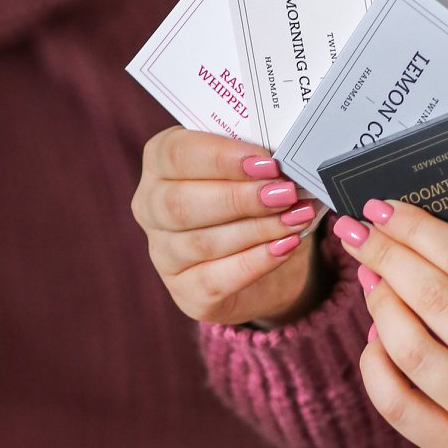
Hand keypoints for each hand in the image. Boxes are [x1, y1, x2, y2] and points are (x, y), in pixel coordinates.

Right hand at [132, 128, 325, 326]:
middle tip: (284, 193)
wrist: (269, 260)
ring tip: (296, 218)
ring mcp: (164, 255)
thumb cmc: (256, 199)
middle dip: (239, 198)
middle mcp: (151, 208)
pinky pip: (215, 280)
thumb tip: (290, 158)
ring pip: (202, 243)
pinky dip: (256, 262)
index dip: (221, 158)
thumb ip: (261, 160)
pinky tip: (285, 247)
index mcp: (160, 163)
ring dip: (257, 229)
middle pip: (181, 203)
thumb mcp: (256, 170)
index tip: (267, 163)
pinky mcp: (186, 293)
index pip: (176, 154)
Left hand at [333, 199, 447, 447]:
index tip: (383, 208)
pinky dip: (376, 364)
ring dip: (380, 304)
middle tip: (357, 231)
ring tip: (370, 278)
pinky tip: (376, 337)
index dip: (418, 229)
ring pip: (410, 350)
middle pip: (434, 299)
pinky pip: (398, 404)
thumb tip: (417, 234)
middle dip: (386, 256)